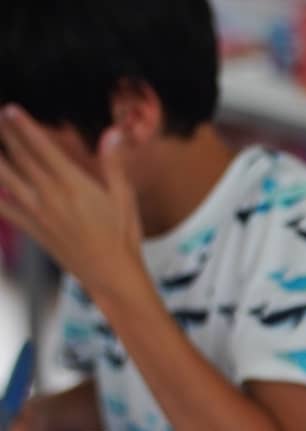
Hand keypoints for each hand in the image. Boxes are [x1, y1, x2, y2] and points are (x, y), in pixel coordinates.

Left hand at [0, 105, 147, 303]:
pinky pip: (6, 210)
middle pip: (21, 159)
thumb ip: (114, 164)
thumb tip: (114, 133)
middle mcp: (51, 197)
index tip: (11, 110)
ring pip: (7, 180)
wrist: (111, 275)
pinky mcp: (34, 230)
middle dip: (7, 136)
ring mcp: (39, 214)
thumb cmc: (122, 237)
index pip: (43, 149)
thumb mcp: (124, 198)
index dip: (25, 127)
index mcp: (74, 185)